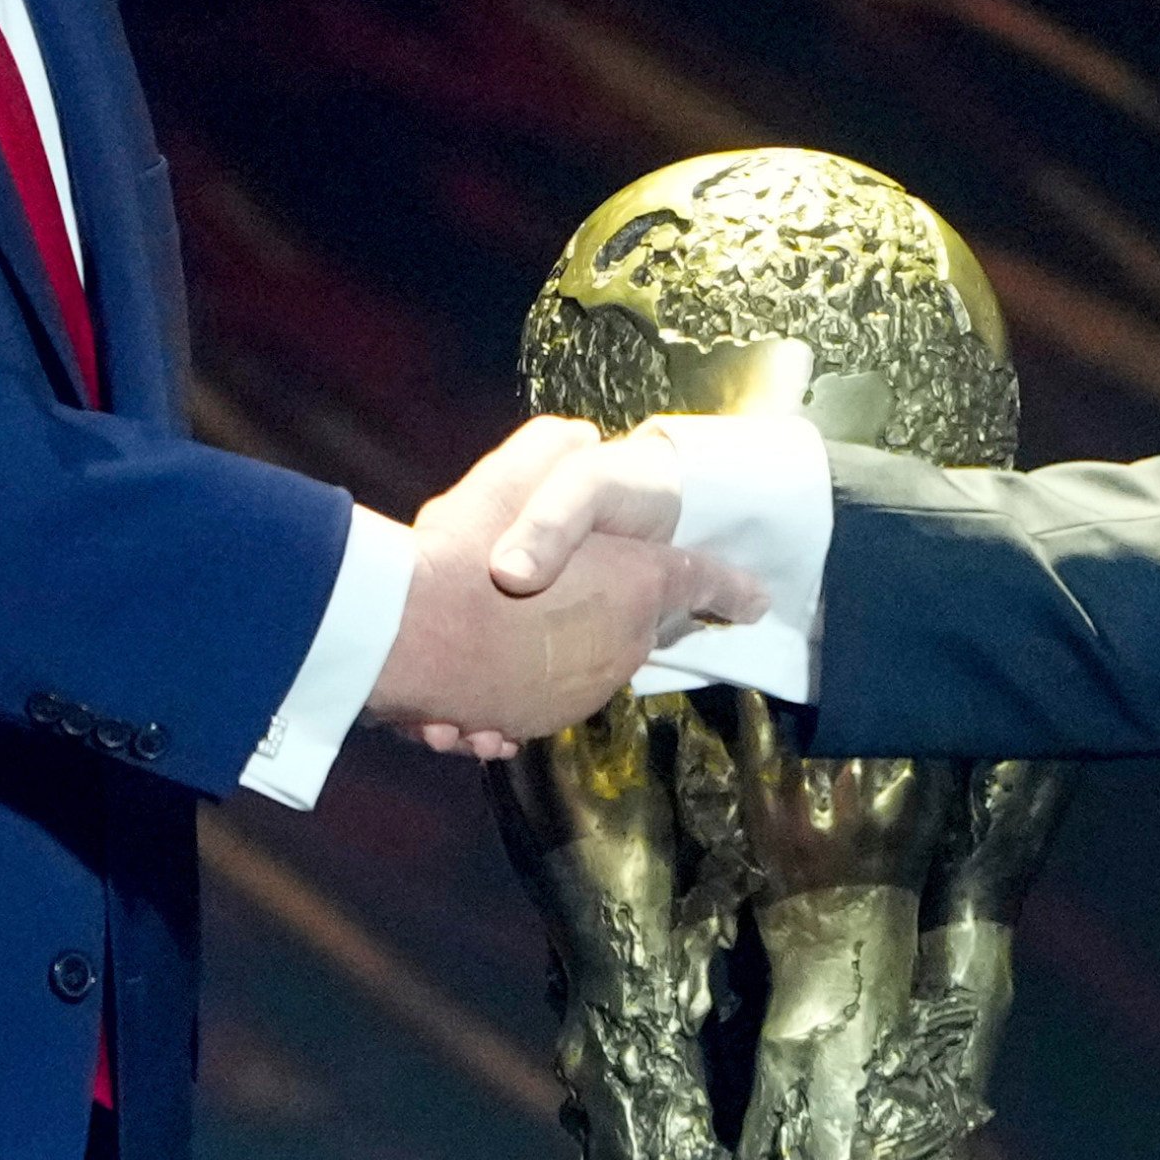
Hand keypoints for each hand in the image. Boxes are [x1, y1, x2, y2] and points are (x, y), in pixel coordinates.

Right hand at [365, 419, 759, 758]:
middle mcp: (621, 646)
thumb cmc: (469, 548)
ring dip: (556, 650)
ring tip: (505, 627)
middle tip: (568, 589)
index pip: (701, 582)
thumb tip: (579, 435)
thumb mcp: (520, 472)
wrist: (403, 632)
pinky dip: (512, 689)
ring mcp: (576, 692)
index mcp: (639, 586)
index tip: (755, 598)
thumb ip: (555, 451)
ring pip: (579, 667)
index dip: (730, 587)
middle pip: (634, 628)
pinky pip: (530, 703)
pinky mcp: (527, 723)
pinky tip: (474, 668)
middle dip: (614, 612)